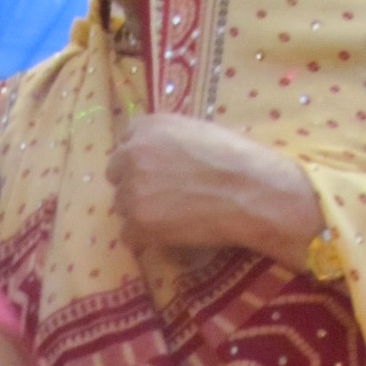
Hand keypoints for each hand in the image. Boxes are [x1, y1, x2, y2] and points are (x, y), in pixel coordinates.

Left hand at [108, 117, 323, 270]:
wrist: (249, 191)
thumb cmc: (235, 158)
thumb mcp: (196, 130)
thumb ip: (168, 139)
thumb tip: (160, 156)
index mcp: (147, 126)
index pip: (125, 144)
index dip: (139, 161)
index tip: (155, 173)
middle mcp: (132, 154)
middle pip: (116, 175)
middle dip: (134, 185)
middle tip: (161, 198)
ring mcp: (132, 190)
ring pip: (121, 207)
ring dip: (140, 214)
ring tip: (171, 218)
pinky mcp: (137, 224)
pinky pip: (128, 236)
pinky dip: (145, 239)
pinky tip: (169, 235)